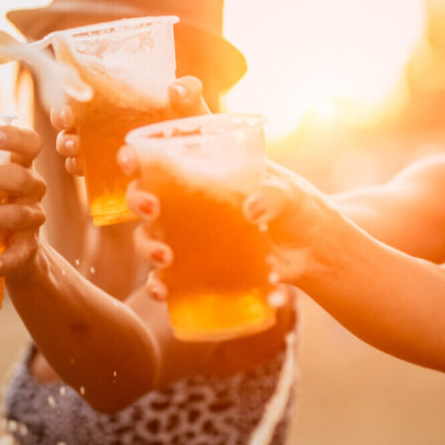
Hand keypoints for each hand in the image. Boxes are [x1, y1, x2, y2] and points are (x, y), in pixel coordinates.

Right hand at [51, 76, 209, 175]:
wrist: (205, 169)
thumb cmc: (193, 133)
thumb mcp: (193, 110)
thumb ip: (189, 93)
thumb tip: (175, 88)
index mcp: (119, 105)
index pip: (84, 97)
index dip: (69, 100)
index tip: (67, 107)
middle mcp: (105, 128)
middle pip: (72, 123)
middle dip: (62, 125)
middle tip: (69, 128)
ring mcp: (105, 154)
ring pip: (74, 150)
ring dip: (68, 149)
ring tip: (76, 153)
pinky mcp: (110, 178)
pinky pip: (87, 175)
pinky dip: (80, 170)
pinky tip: (84, 170)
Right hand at [123, 148, 337, 298]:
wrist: (314, 253)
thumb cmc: (298, 208)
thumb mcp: (290, 192)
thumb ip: (273, 195)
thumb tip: (251, 210)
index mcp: (204, 170)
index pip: (162, 153)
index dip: (137, 154)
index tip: (130, 158)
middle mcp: (186, 201)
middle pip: (143, 194)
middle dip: (136, 199)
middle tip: (150, 207)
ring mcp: (188, 236)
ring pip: (147, 236)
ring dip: (146, 244)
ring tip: (163, 256)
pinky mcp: (195, 268)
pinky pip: (165, 277)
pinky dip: (158, 285)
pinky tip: (162, 291)